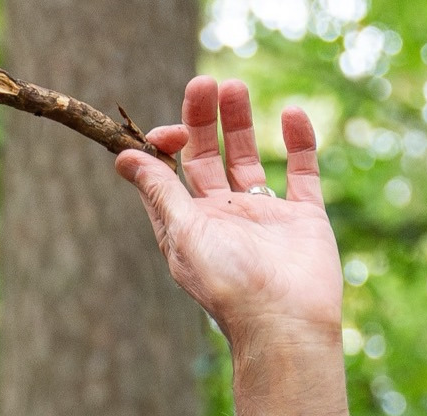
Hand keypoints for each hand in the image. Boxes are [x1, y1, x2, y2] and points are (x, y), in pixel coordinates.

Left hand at [112, 80, 350, 415]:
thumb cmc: (228, 284)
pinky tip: (292, 113)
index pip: (172, 172)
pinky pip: (302, 172)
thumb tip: (123, 158)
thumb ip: (159, 192)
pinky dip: (299, 142)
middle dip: (202, 119)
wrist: (285, 323)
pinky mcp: (304, 218)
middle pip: (208, 156)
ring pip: (249, 158)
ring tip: (235, 85)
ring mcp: (264, 216)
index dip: (167, 144)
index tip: (171, 131)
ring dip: (242, 122)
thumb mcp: (183, 233)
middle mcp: (223, 217)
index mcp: (189, 223)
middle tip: (203, 82)